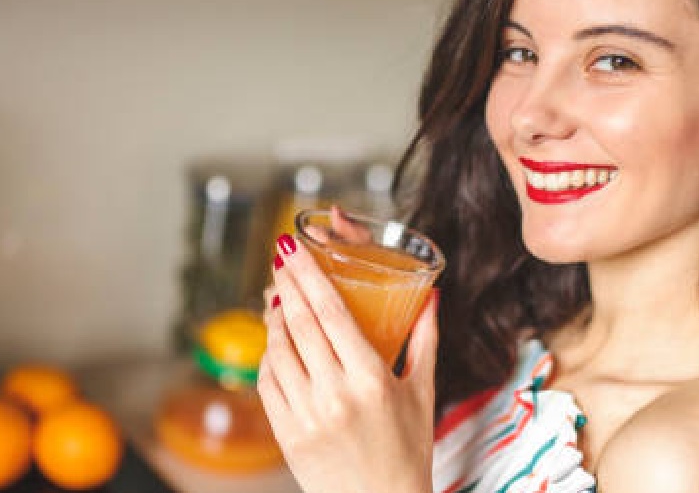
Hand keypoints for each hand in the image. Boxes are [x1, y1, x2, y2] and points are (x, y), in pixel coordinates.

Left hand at [258, 233, 437, 492]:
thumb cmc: (408, 450)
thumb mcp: (423, 392)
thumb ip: (425, 339)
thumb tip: (430, 296)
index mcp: (371, 379)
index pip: (331, 314)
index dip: (309, 276)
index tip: (293, 248)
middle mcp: (335, 395)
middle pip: (301, 324)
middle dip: (286, 284)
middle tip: (280, 258)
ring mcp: (307, 416)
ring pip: (279, 351)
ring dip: (273, 318)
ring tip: (277, 296)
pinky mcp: (288, 436)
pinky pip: (269, 384)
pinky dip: (268, 357)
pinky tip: (275, 341)